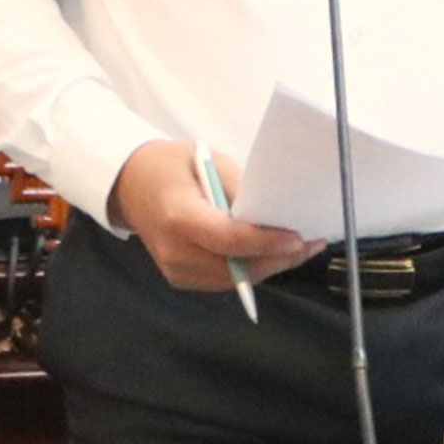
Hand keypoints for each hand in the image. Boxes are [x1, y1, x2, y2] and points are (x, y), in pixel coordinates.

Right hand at [104, 140, 316, 292]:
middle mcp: (174, 251)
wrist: (131, 184)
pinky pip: (223, 281)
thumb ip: (241, 191)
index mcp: (178, 217)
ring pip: (234, 280)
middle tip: (311, 244)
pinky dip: (251, 270)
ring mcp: (175, 270)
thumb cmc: (172, 167)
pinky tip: (273, 256)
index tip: (298, 237)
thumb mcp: (210, 163)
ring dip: (269, 267)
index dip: (265, 242)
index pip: (228, 239)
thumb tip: (277, 214)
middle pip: (235, 267)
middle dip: (277, 259)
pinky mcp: (180, 278)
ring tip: (301, 250)